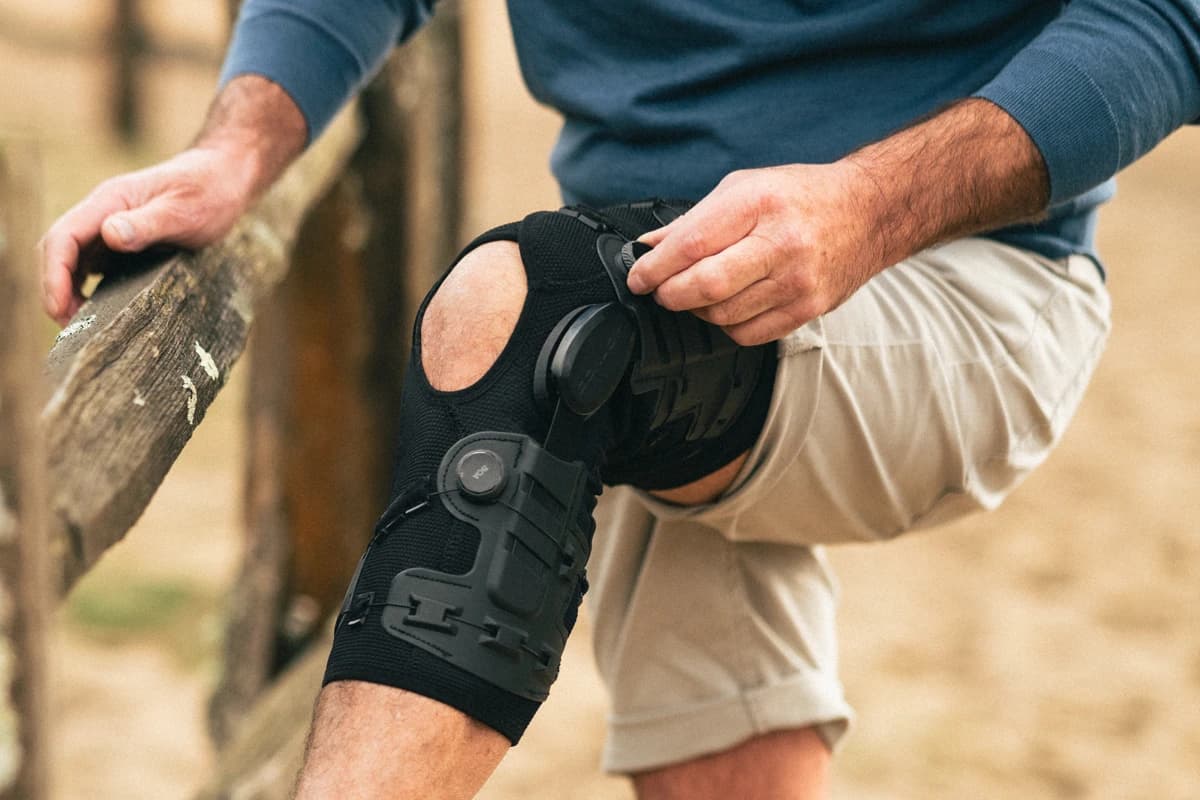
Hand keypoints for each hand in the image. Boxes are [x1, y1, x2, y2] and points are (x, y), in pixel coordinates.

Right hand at [39, 146, 257, 324]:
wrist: (222, 178)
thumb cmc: (207, 191)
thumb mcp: (182, 210)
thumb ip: (148, 223)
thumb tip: (109, 235)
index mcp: (109, 201)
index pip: (63, 236)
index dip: (54, 274)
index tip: (58, 308)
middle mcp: (102, 213)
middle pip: (60, 251)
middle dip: (56, 289)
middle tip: (70, 330)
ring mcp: (111, 227)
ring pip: (74, 261)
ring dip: (69, 291)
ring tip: (81, 327)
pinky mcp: (124, 242)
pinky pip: (95, 266)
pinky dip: (89, 288)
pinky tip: (98, 311)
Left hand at [626, 163, 887, 345]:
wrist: (869, 213)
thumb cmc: (802, 197)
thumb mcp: (744, 188)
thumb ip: (694, 220)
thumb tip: (648, 247)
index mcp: (759, 204)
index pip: (692, 245)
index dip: (655, 267)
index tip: (639, 277)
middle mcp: (782, 244)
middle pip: (706, 286)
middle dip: (670, 293)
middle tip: (660, 290)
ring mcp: (798, 281)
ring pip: (723, 315)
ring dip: (698, 309)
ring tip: (698, 292)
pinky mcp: (808, 310)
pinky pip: (747, 334)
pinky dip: (726, 324)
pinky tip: (729, 305)